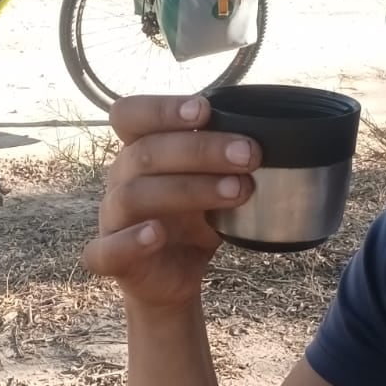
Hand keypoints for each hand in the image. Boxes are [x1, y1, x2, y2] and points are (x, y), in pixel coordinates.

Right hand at [83, 94, 259, 310]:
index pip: (131, 115)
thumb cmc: (194, 219)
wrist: (176, 276)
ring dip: (188, 189)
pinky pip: (106, 250)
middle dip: (201, 150)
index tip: (204, 110)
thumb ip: (229, 160)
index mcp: (140, 150)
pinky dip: (131, 240)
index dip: (161, 109)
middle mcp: (121, 178)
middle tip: (249, 154)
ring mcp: (113, 218)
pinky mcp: (112, 258)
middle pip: (146, 152)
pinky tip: (157, 234)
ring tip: (237, 191)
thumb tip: (279, 135)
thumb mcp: (214, 183)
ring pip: (135, 195)